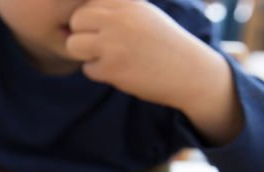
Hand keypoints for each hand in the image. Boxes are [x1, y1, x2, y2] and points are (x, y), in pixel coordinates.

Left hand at [66, 0, 242, 143]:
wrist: (190, 71)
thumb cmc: (162, 42)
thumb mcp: (142, 14)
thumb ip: (114, 9)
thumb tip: (78, 15)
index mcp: (126, 2)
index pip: (87, 3)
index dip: (90, 18)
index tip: (103, 29)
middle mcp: (119, 19)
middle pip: (76, 20)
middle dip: (82, 33)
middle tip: (100, 44)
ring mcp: (114, 43)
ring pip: (74, 44)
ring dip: (85, 54)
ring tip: (106, 57)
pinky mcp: (112, 68)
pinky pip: (87, 69)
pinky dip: (99, 72)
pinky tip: (119, 70)